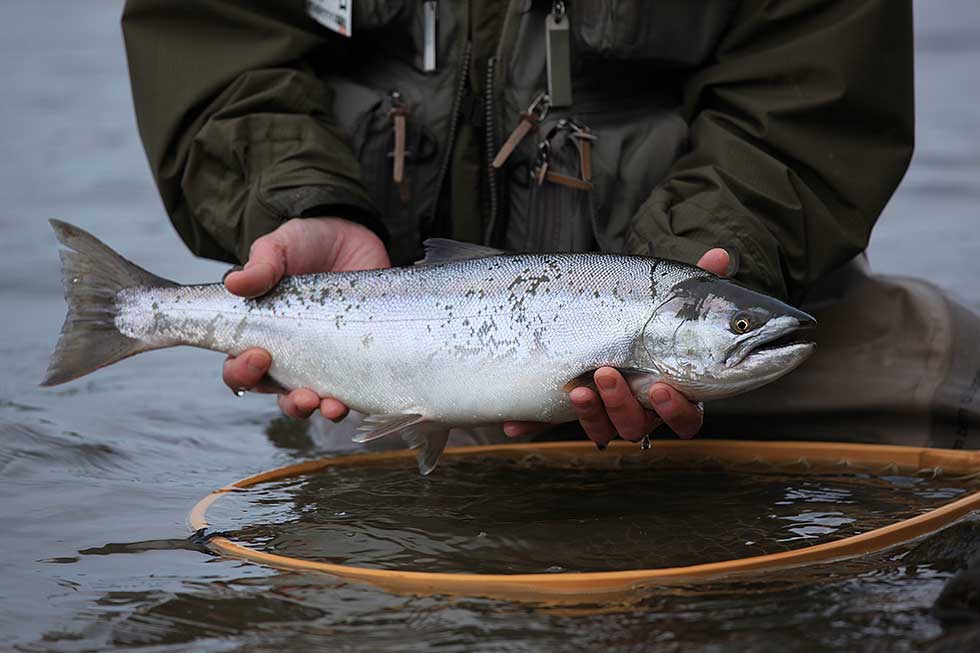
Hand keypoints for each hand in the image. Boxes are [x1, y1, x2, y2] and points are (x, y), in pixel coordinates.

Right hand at [222, 217, 389, 419]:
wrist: (353, 234)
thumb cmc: (307, 243)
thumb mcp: (281, 246)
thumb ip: (262, 263)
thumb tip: (235, 283)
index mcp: (261, 334)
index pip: (239, 367)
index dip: (243, 372)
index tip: (260, 355)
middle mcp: (290, 354)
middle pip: (279, 394)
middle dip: (290, 403)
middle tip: (304, 395)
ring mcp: (325, 359)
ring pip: (316, 400)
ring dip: (321, 410)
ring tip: (332, 406)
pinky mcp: (357, 358)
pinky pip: (353, 389)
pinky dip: (355, 400)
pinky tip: (358, 399)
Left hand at [504, 248, 730, 446]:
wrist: (591, 307)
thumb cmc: (644, 309)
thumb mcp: (665, 295)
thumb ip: (696, 282)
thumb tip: (722, 256)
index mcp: (672, 387)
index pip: (687, 416)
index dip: (677, 409)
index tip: (663, 386)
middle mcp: (640, 408)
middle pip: (639, 426)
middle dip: (622, 404)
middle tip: (607, 373)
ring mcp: (601, 411)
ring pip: (603, 430)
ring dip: (590, 414)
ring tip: (576, 387)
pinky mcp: (565, 408)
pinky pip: (548, 425)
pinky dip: (530, 425)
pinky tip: (513, 425)